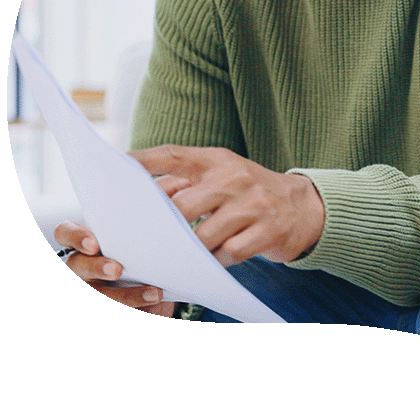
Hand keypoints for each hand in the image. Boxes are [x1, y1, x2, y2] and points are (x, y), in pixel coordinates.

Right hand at [53, 221, 174, 316]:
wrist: (160, 273)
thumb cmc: (146, 242)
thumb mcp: (146, 228)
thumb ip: (149, 219)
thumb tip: (171, 214)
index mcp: (86, 240)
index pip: (65, 233)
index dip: (75, 237)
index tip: (93, 244)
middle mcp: (81, 266)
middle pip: (76, 267)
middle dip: (96, 269)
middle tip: (117, 270)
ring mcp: (90, 289)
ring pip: (97, 296)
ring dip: (124, 297)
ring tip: (154, 294)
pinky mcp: (109, 307)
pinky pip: (118, 315)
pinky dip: (141, 313)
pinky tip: (160, 309)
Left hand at [130, 146, 325, 265]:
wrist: (305, 207)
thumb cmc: (250, 194)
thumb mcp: (224, 176)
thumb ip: (189, 182)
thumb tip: (140, 196)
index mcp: (218, 160)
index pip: (173, 155)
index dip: (141, 162)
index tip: (113, 170)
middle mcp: (235, 177)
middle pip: (182, 204)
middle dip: (160, 227)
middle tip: (143, 243)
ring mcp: (254, 204)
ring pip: (204, 235)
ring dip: (187, 252)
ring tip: (176, 259)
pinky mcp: (268, 230)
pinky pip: (229, 254)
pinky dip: (215, 263)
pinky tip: (210, 265)